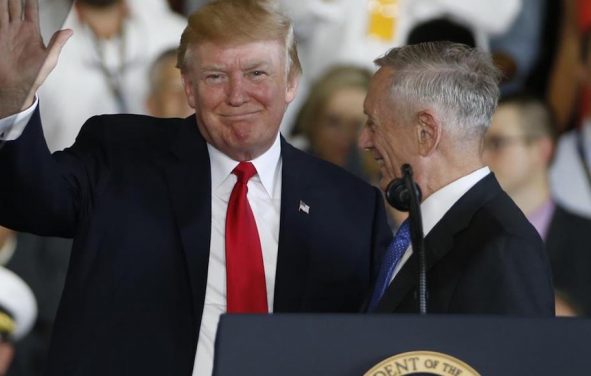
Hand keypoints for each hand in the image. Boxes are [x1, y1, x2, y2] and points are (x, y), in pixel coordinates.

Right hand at [0, 0, 71, 117]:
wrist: (17, 84)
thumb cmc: (34, 75)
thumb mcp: (49, 58)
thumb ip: (57, 43)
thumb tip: (70, 31)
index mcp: (32, 31)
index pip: (31, 10)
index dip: (30, 0)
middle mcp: (18, 28)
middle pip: (15, 5)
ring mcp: (6, 30)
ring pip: (3, 9)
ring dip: (4, 0)